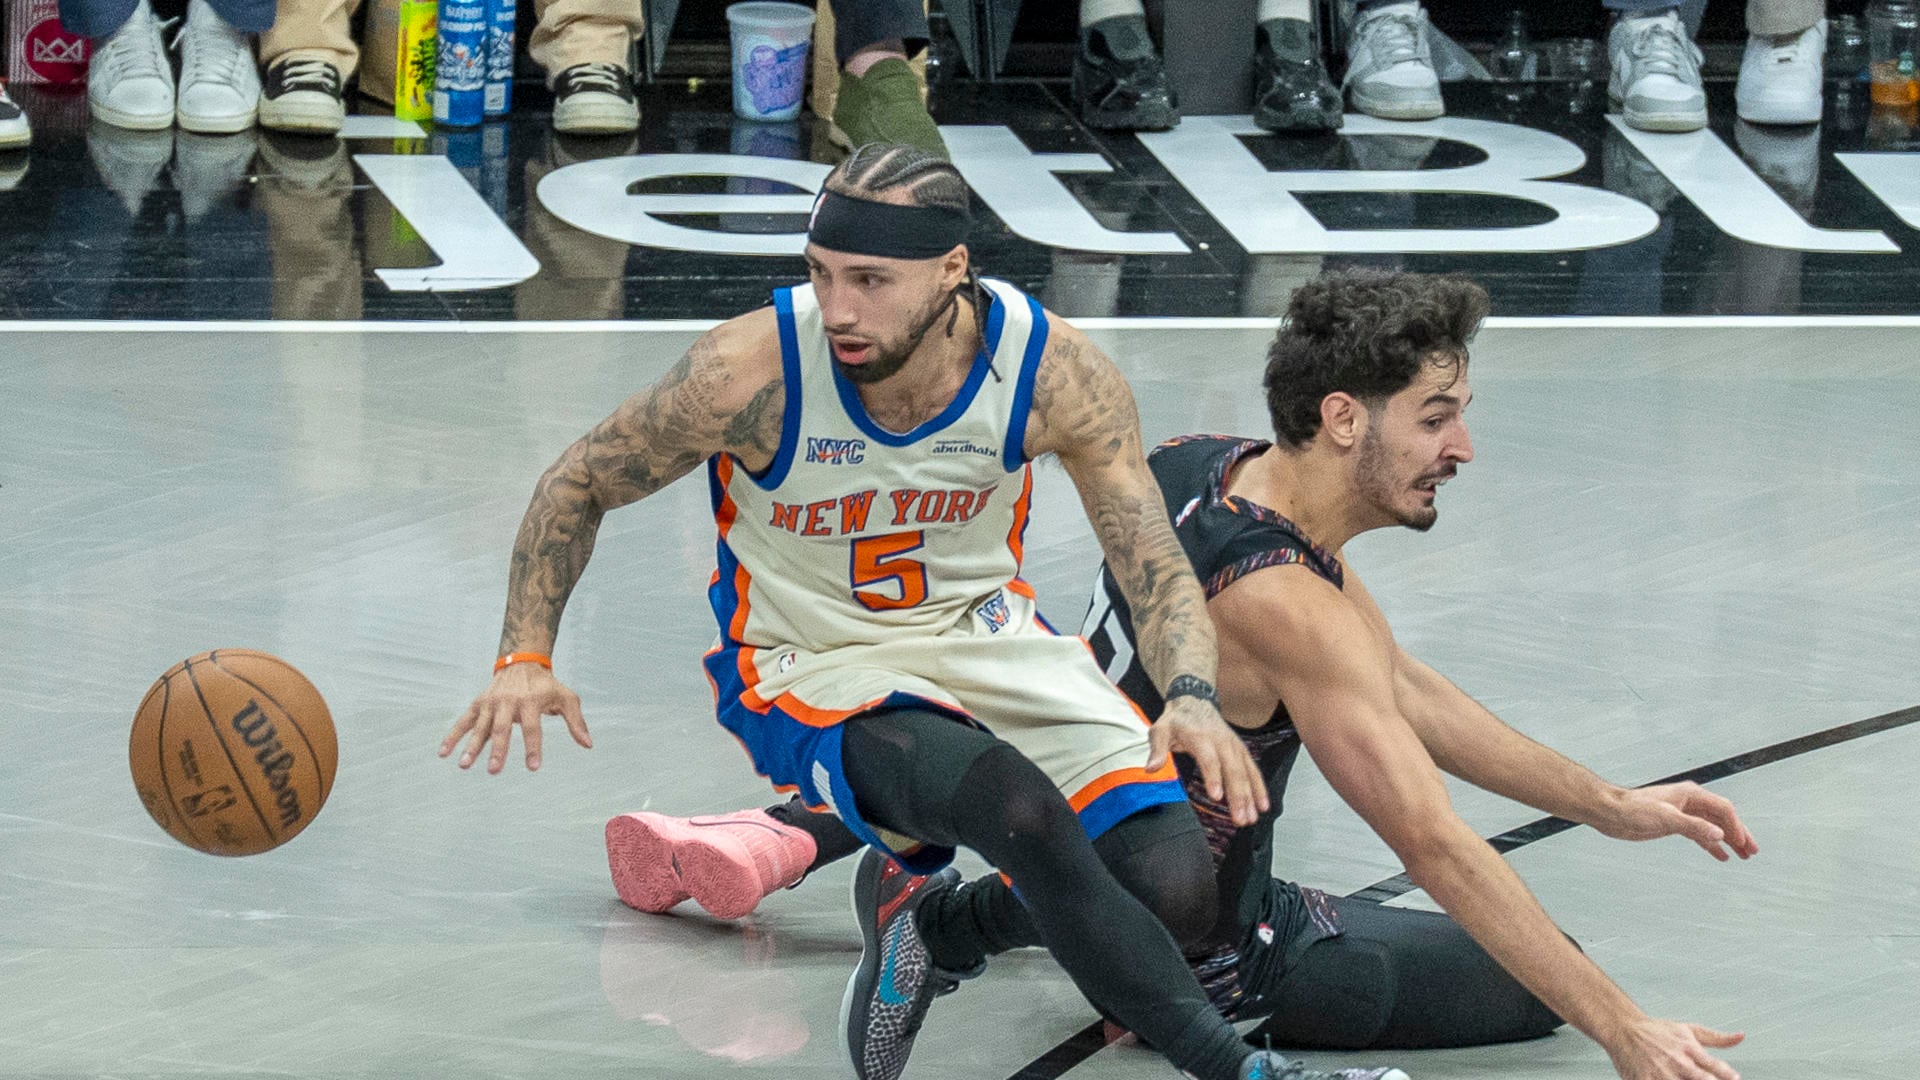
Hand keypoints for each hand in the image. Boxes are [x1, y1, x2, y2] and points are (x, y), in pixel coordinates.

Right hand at [440, 663, 591, 772]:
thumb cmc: (547, 685)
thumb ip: (576, 721)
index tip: (534, 767)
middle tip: (494, 770)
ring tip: (464, 765)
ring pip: (480, 727)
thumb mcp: (566, 698)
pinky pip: (464, 721)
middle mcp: (509, 701)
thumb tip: (588, 745)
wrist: (522, 662)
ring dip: (472, 746)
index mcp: (531, 700)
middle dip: (498, 750)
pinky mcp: (479, 704)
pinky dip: (453, 736)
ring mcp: (491, 703)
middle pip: (502, 728)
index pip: (533, 727)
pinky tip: (444, 753)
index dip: (533, 747)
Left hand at [1146, 696, 1269, 825]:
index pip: (1209, 759)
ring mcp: (1234, 746)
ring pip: (1246, 772)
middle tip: (1240, 818)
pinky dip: (1259, 788)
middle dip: (1238, 795)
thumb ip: (1157, 750)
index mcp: (1201, 737)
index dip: (1214, 777)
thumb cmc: (1176, 720)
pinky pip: (1253, 770)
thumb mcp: (1160, 730)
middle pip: (1232, 769)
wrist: (1193, 701)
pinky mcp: (1241, 751)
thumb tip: (1151, 769)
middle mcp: (1222, 741)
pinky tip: (1262, 806)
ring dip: (1251, 796)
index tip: (1217, 796)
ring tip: (1251, 818)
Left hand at [1597, 781, 1758, 860]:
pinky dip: (1711, 844)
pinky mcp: (1674, 824)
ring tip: (1743, 856)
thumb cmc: (1633, 809)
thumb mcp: (1665, 818)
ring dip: (1728, 840)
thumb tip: (1719, 834)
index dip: (1735, 827)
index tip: (1743, 845)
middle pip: (1722, 818)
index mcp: (1690, 794)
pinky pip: (1700, 834)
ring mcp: (1683, 813)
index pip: (1722, 809)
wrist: (1610, 812)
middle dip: (1738, 834)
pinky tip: (1721, 856)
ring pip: (1712, 827)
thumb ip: (1693, 827)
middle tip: (1752, 851)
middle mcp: (1689, 802)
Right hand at [1605, 1017, 1743, 1079]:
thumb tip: (1741, 1037)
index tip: (1735, 1078)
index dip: (1728, 1075)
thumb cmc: (1656, 1031)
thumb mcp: (1688, 1029)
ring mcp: (1661, 1073)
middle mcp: (1678, 1062)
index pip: (1716, 1067)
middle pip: (1703, 1079)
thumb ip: (1717, 1038)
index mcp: (1690, 1048)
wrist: (1623, 1028)